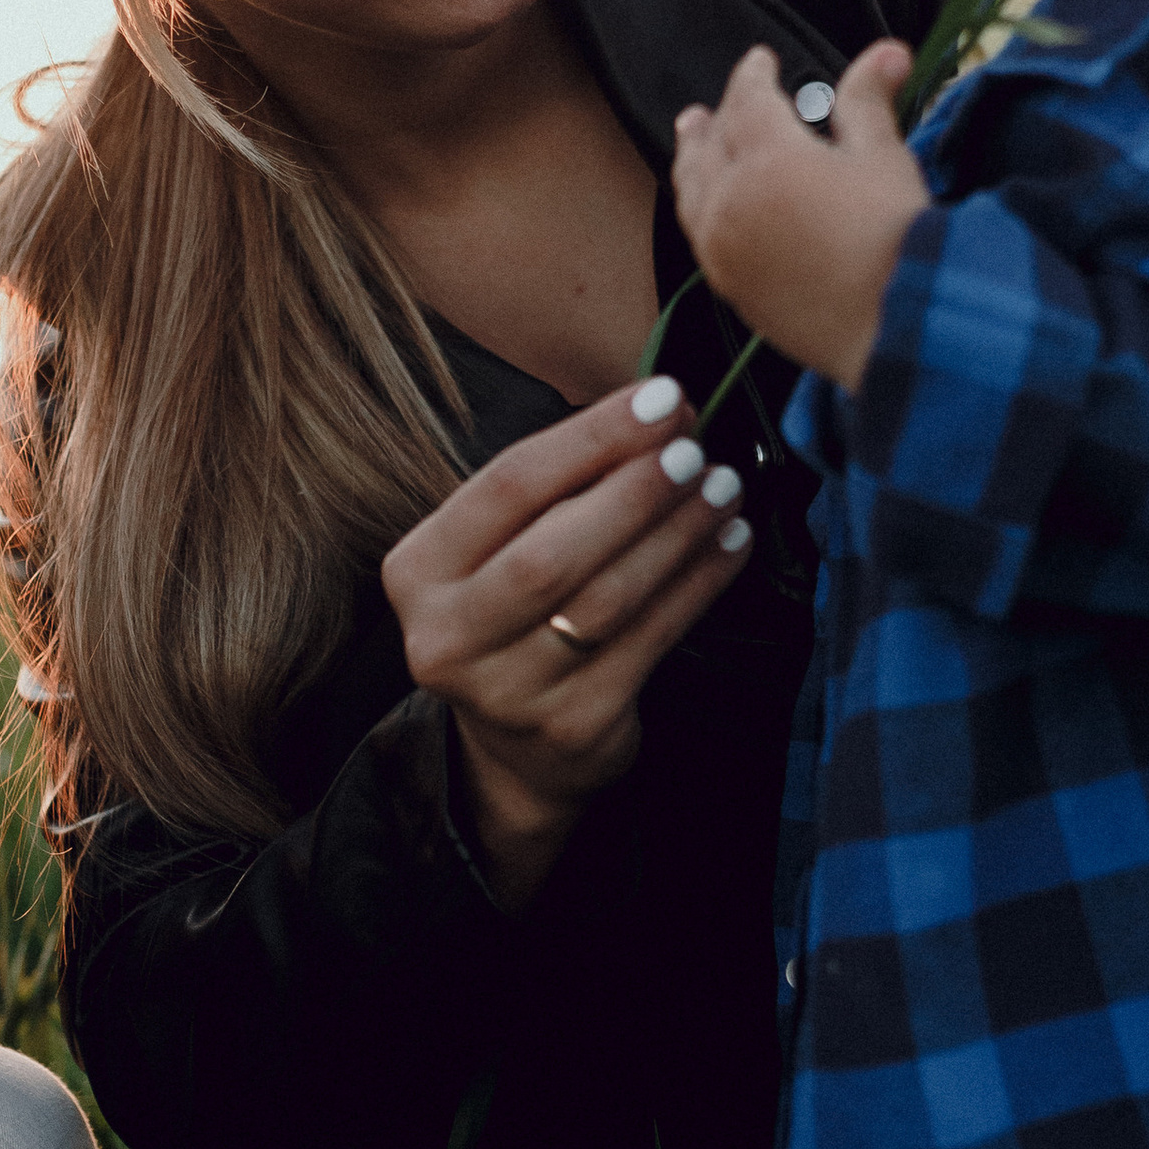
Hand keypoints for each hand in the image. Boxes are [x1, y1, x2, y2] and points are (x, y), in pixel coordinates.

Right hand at [382, 379, 753, 905]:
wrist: (515, 749)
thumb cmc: (518, 612)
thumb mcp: (503, 548)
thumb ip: (559, 487)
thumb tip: (662, 412)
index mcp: (419, 571)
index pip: (507, 487)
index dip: (592, 437)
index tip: (662, 398)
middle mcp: (448, 636)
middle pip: (550, 552)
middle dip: (633, 493)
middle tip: (694, 450)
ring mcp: (508, 691)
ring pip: (605, 600)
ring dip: (675, 537)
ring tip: (723, 489)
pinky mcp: (573, 725)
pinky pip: (649, 642)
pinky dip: (697, 587)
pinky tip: (729, 545)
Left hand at [670, 38, 928, 390]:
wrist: (898, 328)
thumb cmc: (897, 242)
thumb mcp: (884, 159)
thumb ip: (868, 102)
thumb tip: (885, 52)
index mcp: (769, 159)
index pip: (747, 100)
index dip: (753, 74)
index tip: (761, 61)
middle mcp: (732, 203)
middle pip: (711, 144)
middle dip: (718, 117)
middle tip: (712, 106)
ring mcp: (724, 250)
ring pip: (691, 192)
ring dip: (692, 160)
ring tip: (692, 143)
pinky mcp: (731, 288)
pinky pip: (699, 235)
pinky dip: (698, 207)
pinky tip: (709, 208)